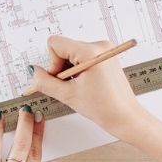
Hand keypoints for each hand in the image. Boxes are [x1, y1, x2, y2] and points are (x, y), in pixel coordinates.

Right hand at [26, 37, 148, 141]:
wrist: (128, 118)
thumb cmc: (105, 109)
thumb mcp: (69, 95)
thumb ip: (46, 82)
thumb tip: (34, 72)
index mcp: (90, 51)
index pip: (55, 43)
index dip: (53, 63)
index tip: (60, 79)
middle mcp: (99, 45)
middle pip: (64, 47)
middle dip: (62, 67)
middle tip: (70, 86)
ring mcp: (104, 49)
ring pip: (73, 52)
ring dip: (70, 69)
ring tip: (80, 86)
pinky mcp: (106, 55)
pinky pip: (83, 55)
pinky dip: (79, 68)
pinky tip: (86, 83)